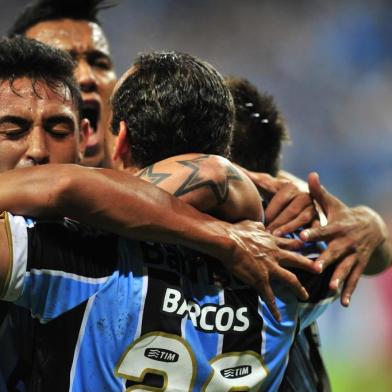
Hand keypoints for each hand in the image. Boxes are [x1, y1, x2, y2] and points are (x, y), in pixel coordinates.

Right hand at [218, 219, 320, 321]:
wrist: (228, 241)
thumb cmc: (236, 231)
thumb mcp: (251, 224)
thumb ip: (259, 226)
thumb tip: (262, 225)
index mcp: (272, 242)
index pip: (290, 243)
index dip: (299, 245)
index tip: (305, 247)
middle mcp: (275, 255)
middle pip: (297, 260)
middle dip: (309, 265)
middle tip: (319, 269)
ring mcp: (270, 268)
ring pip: (290, 280)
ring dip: (298, 288)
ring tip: (305, 295)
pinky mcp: (260, 280)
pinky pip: (269, 297)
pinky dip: (274, 308)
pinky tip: (278, 318)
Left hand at [243, 170, 317, 234]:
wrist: (296, 197)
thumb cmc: (275, 192)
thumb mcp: (265, 184)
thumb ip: (252, 178)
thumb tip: (233, 165)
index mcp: (289, 186)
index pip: (279, 200)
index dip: (270, 212)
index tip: (261, 222)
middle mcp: (303, 195)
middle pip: (291, 210)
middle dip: (279, 223)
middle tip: (268, 233)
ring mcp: (312, 206)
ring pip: (302, 219)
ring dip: (291, 228)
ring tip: (279, 236)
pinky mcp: (318, 218)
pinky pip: (316, 227)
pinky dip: (310, 234)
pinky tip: (302, 241)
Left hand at [300, 172, 386, 305]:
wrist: (373, 226)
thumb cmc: (345, 215)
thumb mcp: (334, 204)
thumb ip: (319, 193)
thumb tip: (311, 174)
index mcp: (337, 227)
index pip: (323, 229)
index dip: (313, 231)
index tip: (301, 235)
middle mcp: (346, 242)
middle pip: (334, 252)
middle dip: (325, 259)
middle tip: (314, 267)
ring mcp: (354, 255)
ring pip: (346, 267)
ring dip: (340, 278)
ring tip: (332, 289)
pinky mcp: (359, 264)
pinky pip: (355, 278)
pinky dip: (350, 291)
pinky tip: (344, 303)